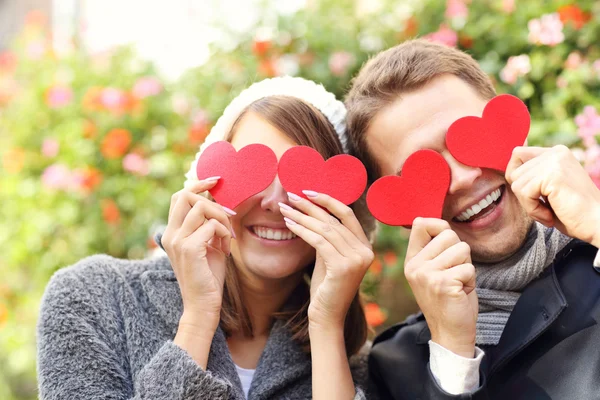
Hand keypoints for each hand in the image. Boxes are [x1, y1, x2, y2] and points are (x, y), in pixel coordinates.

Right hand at [161, 178, 233, 332]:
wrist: (203, 304)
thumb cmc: (208, 276)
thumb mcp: (208, 245)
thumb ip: (208, 225)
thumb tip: (219, 204)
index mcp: (172, 232)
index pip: (179, 196)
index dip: (198, 184)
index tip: (217, 180)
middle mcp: (170, 234)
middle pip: (185, 195)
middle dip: (211, 199)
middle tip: (228, 215)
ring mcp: (177, 241)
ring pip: (201, 208)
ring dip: (221, 217)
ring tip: (228, 235)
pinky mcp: (189, 249)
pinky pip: (210, 225)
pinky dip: (223, 232)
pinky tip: (226, 247)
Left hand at [279, 191, 373, 329]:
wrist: (326, 317)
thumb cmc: (325, 288)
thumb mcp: (329, 258)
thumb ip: (328, 238)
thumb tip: (313, 212)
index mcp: (365, 247)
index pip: (347, 215)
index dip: (328, 200)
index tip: (308, 191)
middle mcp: (365, 252)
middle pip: (334, 220)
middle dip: (311, 206)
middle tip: (291, 196)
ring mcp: (357, 260)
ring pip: (325, 229)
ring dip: (302, 216)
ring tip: (285, 209)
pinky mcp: (343, 267)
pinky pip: (319, 241)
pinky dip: (302, 230)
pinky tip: (289, 224)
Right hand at [405, 218, 476, 357]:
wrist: (450, 333)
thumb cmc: (448, 299)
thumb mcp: (433, 271)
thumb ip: (434, 249)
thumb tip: (441, 225)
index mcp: (411, 260)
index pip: (421, 223)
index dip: (440, 226)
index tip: (447, 243)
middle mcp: (415, 266)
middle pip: (448, 234)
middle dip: (460, 252)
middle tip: (455, 273)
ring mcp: (427, 274)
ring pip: (462, 249)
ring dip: (467, 267)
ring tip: (458, 283)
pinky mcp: (443, 283)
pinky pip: (469, 268)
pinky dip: (471, 280)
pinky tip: (461, 292)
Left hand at [506, 145, 599, 246]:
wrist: (597, 224)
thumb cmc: (572, 213)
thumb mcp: (548, 188)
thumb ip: (532, 176)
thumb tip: (509, 171)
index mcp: (556, 153)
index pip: (518, 154)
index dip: (516, 176)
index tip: (533, 194)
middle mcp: (555, 153)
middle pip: (514, 172)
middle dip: (524, 196)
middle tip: (545, 207)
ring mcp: (555, 161)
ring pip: (516, 184)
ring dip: (529, 205)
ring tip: (549, 211)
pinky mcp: (553, 175)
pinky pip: (524, 193)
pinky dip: (533, 210)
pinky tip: (550, 215)